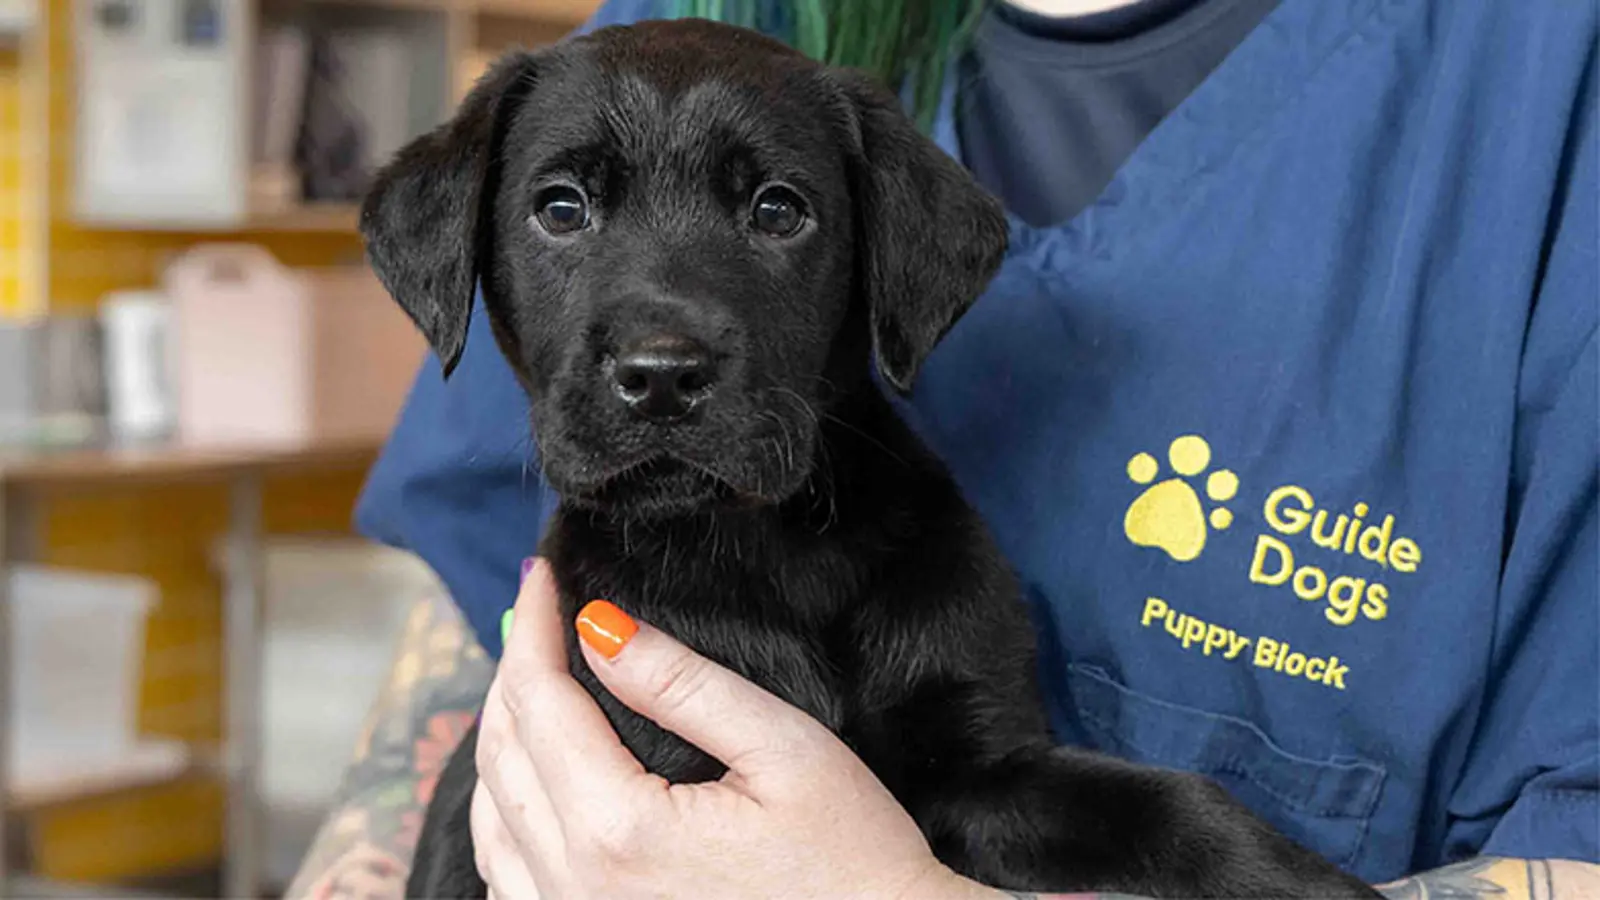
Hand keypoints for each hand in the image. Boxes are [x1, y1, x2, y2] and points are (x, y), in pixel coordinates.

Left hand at [470, 558, 1001, 899]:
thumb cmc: (850, 861)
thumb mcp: (783, 750)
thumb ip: (682, 685)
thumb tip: (599, 627)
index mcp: (619, 830)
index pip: (540, 700)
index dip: (535, 625)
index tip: (544, 570)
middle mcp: (574, 886)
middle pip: (502, 752)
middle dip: (514, 668)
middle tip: (537, 611)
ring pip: (491, 815)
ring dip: (502, 736)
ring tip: (531, 677)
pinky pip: (507, 876)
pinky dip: (504, 813)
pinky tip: (530, 782)